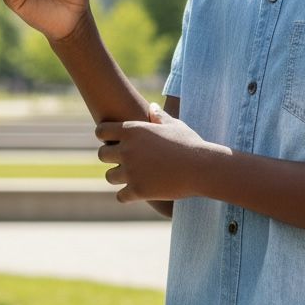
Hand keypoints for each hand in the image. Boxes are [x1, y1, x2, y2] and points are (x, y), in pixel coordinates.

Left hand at [96, 103, 211, 202]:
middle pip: (102, 155)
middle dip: (111, 158)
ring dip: (118, 177)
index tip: (114, 142)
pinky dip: (127, 196)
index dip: (106, 136)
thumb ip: (159, 117)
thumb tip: (151, 108)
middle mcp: (127, 150)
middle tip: (123, 162)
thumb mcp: (175, 126)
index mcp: (133, 131)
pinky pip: (121, 196)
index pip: (101, 131)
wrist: (202, 168)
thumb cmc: (191, 144)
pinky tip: (136, 194)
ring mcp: (131, 171)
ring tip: (131, 178)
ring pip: (110, 177)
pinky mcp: (138, 190)